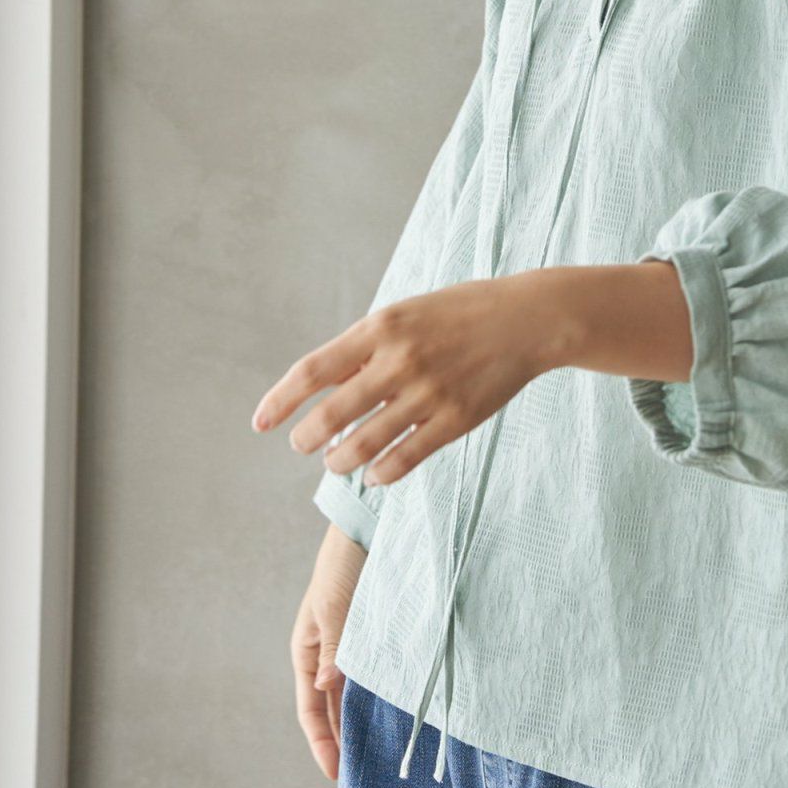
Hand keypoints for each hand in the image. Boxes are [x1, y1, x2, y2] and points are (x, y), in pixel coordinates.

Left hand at [254, 274, 560, 489]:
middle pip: (331, 415)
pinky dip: (381, 472)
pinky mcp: (455, 420)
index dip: (279, 401)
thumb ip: (364, 349)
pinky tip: (375, 473)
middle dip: (305, 439)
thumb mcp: (404, 314)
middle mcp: (399, 360)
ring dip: (339, 461)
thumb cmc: (458, 314)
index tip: (260, 423)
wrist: (526, 319)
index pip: (312, 371)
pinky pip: (404, 460)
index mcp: (381, 327)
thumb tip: (324, 388)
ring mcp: (428, 393)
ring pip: (363, 445)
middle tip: (302, 445)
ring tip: (337, 462)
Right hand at [292, 521, 366, 780]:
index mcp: (307, 650)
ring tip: (380, 754)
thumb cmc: (343, 565)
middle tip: (360, 776)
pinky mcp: (375, 637)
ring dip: (362, 721)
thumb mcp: (334, 607)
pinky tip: (396, 714)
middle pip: (331, 709)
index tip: (336, 774)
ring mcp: (351, 647)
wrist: (369, 528)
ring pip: (354, 696)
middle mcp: (327, 655)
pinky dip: (381, 697)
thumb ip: (334, 648)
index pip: (310, 709)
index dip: (321, 742)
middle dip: (341, 740)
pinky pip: (375, 676)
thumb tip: (324, 687)